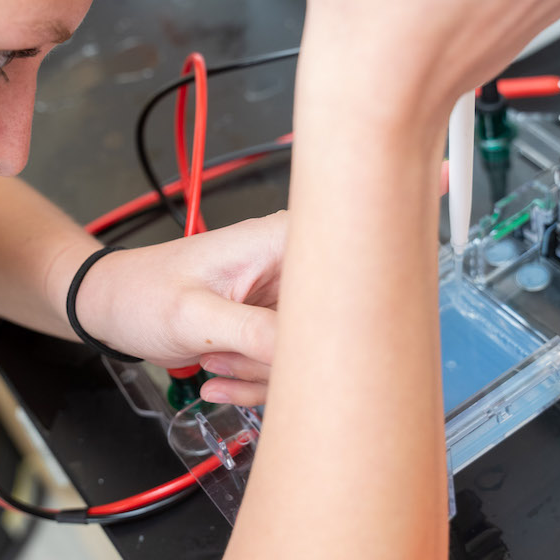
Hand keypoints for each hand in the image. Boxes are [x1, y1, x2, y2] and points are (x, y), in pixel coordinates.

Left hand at [77, 165, 450, 406]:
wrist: (111, 308)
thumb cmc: (142, 293)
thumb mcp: (193, 318)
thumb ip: (255, 336)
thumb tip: (310, 355)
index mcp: (279, 241)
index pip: (351, 219)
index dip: (399, 207)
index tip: (448, 180)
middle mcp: (292, 266)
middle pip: (343, 315)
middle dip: (292, 350)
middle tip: (237, 350)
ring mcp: (287, 301)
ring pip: (316, 351)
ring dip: (263, 369)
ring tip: (215, 355)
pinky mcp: (277, 328)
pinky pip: (292, 366)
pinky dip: (256, 379)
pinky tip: (218, 372)